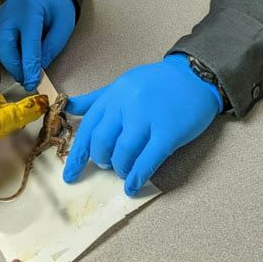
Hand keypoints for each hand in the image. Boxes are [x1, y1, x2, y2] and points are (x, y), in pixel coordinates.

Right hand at [0, 0, 74, 90]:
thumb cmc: (56, 4)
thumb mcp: (64, 24)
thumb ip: (52, 47)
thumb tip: (38, 68)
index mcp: (31, 10)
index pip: (28, 42)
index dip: (29, 65)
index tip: (31, 82)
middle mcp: (10, 13)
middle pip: (4, 43)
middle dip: (13, 65)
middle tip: (26, 79)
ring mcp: (0, 17)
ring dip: (7, 61)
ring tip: (22, 70)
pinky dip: (2, 55)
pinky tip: (14, 58)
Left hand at [63, 54, 222, 195]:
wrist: (194, 75)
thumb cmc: (156, 82)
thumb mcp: (123, 84)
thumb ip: (96, 99)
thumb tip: (68, 108)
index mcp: (113, 95)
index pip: (88, 128)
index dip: (77, 155)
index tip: (69, 176)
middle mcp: (127, 105)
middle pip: (103, 142)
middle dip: (101, 160)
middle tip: (107, 165)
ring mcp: (148, 118)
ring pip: (123, 153)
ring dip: (120, 168)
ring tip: (124, 171)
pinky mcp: (169, 132)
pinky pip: (148, 160)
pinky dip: (137, 176)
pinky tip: (133, 186)